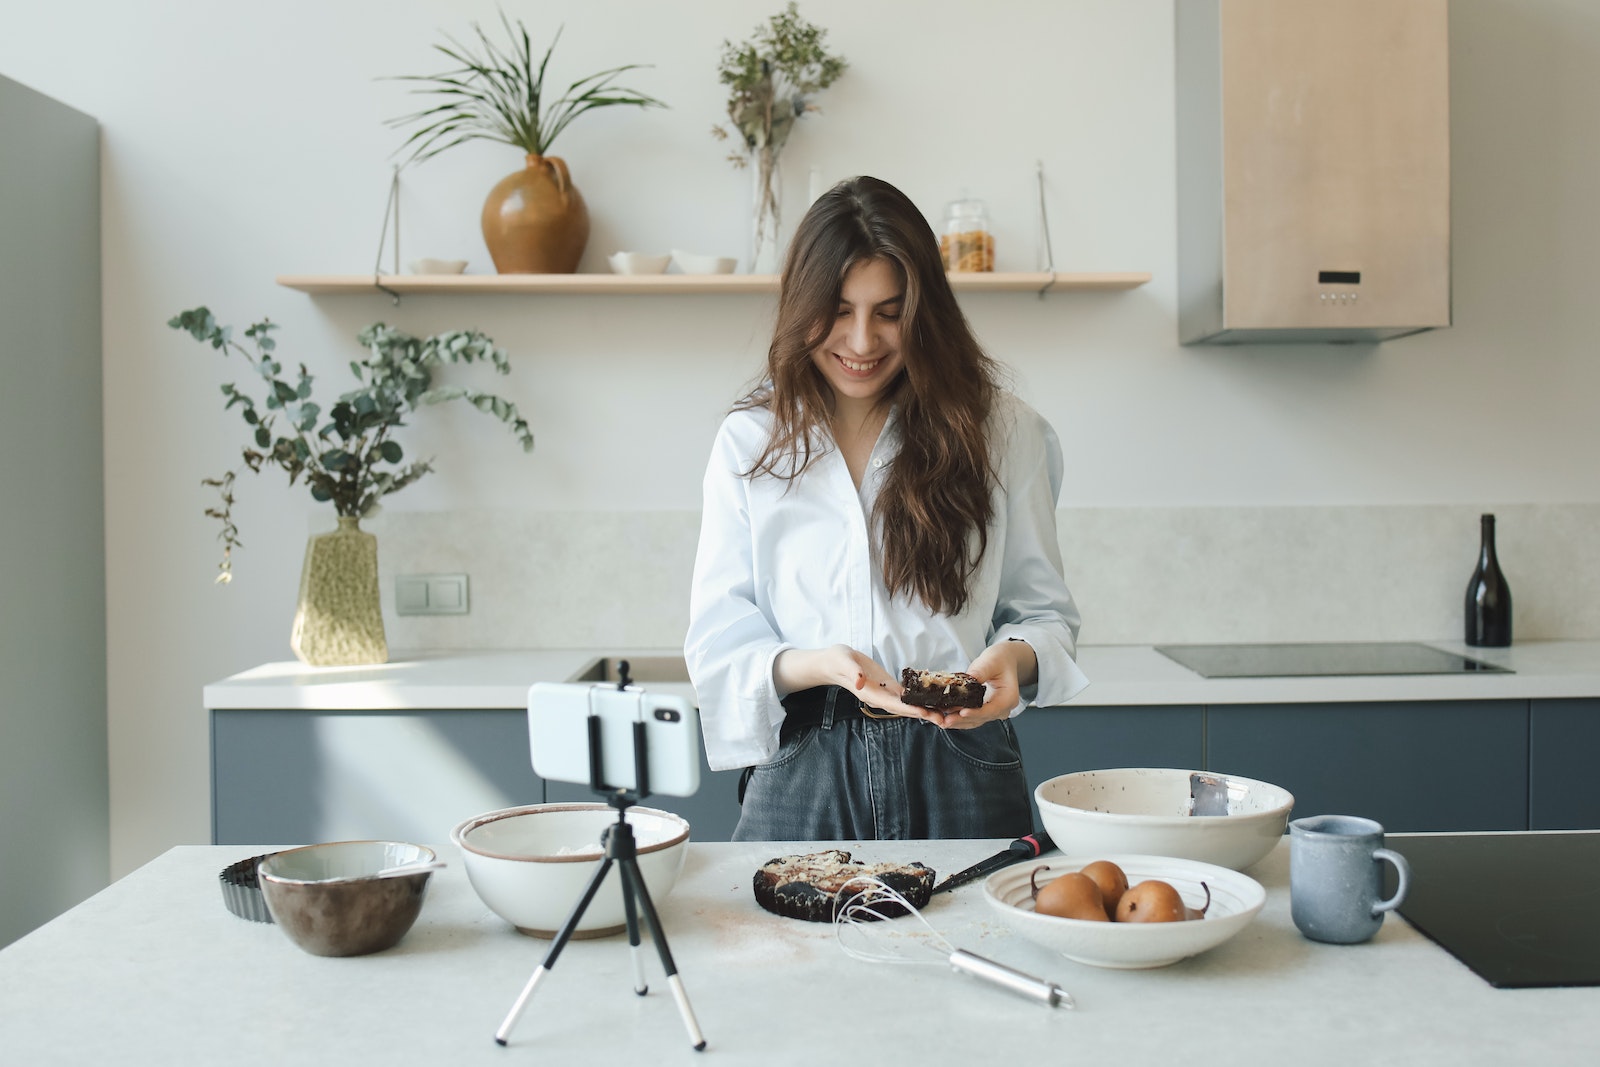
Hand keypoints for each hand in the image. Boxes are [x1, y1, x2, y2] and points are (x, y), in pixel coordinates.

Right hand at [773, 645, 936, 721]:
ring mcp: (885, 693)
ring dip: (925, 709)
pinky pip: (906, 695)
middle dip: (923, 713)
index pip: (893, 704)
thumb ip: (852, 673)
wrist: (833, 662)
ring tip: (946, 712)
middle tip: (945, 718)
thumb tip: (860, 682)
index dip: (909, 709)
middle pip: (904, 708)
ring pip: (908, 704)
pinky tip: (934, 699)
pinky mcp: (888, 686)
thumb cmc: (837, 661)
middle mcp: (880, 697)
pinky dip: (920, 698)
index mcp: (870, 694)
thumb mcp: (843, 662)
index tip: (925, 712)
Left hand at [925, 639, 1037, 729]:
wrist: (1003, 661)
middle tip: (943, 720)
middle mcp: (1001, 709)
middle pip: (979, 718)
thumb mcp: (992, 661)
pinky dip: (956, 717)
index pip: (991, 709)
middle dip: (960, 720)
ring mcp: (991, 712)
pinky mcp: (981, 711)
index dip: (976, 712)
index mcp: (1008, 698)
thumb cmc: (1000, 660)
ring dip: (955, 721)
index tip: (962, 712)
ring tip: (939, 719)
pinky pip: (968, 718)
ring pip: (972, 721)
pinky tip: (942, 716)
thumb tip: (970, 678)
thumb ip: (982, 670)